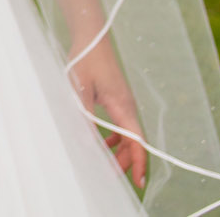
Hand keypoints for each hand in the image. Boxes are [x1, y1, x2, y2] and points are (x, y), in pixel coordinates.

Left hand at [71, 37, 147, 188]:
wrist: (91, 39)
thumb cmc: (85, 61)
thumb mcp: (80, 90)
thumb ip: (85, 116)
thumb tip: (88, 142)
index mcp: (122, 106)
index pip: (136, 141)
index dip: (138, 161)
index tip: (138, 180)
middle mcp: (127, 107)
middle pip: (133, 141)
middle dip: (126, 160)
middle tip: (112, 176)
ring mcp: (123, 103)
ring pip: (127, 134)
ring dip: (119, 150)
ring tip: (106, 163)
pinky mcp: (117, 99)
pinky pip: (121, 125)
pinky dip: (115, 137)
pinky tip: (102, 143)